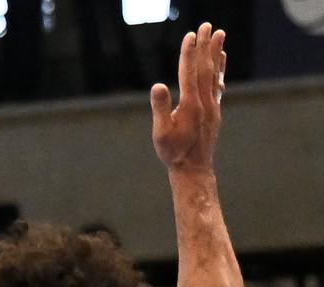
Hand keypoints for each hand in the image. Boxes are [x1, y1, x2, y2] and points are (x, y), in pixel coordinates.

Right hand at [152, 23, 224, 171]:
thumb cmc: (173, 153)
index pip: (189, 72)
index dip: (189, 53)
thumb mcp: (161, 132)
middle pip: (206, 67)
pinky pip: (219, 84)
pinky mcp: (215, 110)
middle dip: (206, 46)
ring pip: (215, 73)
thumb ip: (160, 108)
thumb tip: (157, 85)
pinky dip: (220, 69)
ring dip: (216, 52)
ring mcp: (212, 105)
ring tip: (220, 34)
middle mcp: (205, 101)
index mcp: (191, 104)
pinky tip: (221, 60)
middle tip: (208, 25)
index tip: (191, 35)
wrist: (193, 168)